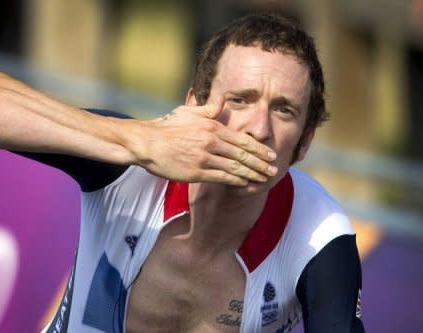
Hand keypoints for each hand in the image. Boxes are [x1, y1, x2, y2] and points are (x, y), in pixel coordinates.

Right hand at [132, 96, 276, 185]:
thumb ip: (208, 109)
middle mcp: (211, 142)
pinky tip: (245, 183)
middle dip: (261, 164)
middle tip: (274, 170)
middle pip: (243, 155)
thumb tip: (223, 99)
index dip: (258, 149)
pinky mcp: (196, 172)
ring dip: (252, 174)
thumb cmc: (167, 127)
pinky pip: (221, 177)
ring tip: (264, 179)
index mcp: (212, 127)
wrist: (147, 142)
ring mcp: (204, 158)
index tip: (270, 155)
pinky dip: (235, 181)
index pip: (242, 140)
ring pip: (235, 168)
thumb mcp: (188, 112)